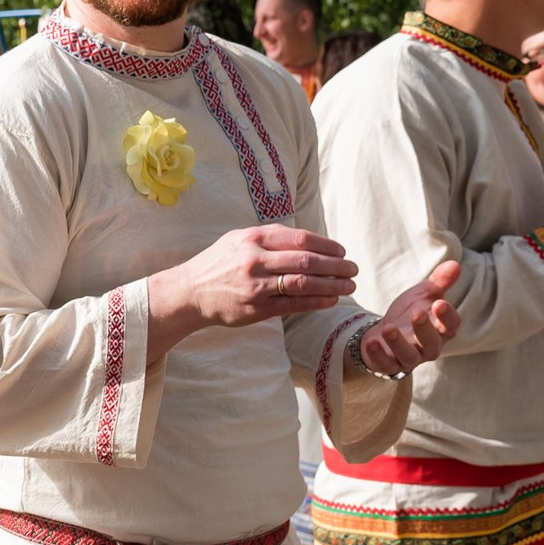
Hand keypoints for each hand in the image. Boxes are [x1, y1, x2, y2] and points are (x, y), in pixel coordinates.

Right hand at [148, 226, 358, 355]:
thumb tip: (306, 239)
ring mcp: (256, 285)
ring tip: (348, 286)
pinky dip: (316, 302)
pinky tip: (330, 300)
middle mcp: (256, 260)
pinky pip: (293, 304)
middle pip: (307, 261)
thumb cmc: (218, 263)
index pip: (301, 239)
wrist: (190, 291)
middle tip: (353, 269)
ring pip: (304, 283)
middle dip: (336, 266)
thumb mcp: (238, 239)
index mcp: (253, 238)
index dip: (327, 245)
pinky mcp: (256, 308)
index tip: (342, 251)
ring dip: (332, 285)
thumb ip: (269, 236)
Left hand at [360, 260, 462, 375]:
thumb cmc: (409, 313)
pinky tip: (371, 342)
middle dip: (425, 329)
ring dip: (399, 343)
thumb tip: (455, 264)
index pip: (451, 325)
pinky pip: (386, 365)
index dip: (448, 316)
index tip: (441, 302)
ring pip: (409, 357)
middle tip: (417, 313)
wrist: (385, 332)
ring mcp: (409, 358)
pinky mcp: (390, 365)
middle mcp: (428, 347)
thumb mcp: (423, 294)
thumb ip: (439, 281)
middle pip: (431, 343)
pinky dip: (378, 355)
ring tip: (389, 328)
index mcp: (441, 329)